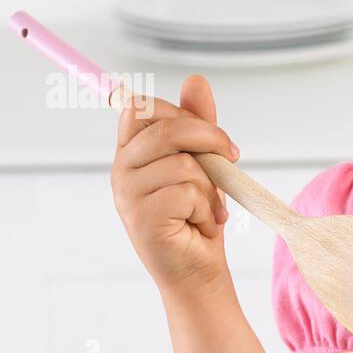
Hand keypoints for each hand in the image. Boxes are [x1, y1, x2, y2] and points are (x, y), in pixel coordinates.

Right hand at [111, 73, 240, 297]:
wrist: (200, 272)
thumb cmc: (198, 217)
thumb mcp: (204, 164)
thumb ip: (199, 124)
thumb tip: (195, 80)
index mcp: (132, 153)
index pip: (142, 107)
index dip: (183, 115)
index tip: (214, 139)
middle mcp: (122, 171)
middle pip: (166, 128)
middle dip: (210, 140)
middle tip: (231, 160)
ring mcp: (128, 195)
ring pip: (184, 164)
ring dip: (210, 189)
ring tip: (207, 210)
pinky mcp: (142, 219)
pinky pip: (187, 193)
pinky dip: (207, 209)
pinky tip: (202, 225)